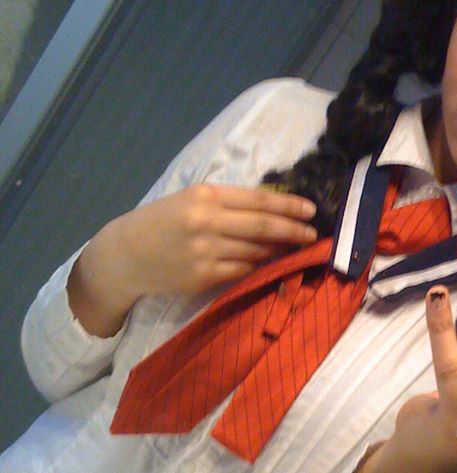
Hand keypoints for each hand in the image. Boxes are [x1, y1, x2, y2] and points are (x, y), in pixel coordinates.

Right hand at [68, 184, 316, 334]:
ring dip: (281, 251)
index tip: (310, 210)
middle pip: (263, 226)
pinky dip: (259, 266)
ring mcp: (205, 251)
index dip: (289, 206)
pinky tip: (271, 263)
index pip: (258, 200)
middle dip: (294, 230)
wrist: (125, 254)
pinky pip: (242, 270)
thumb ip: (226, 203)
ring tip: (298, 248)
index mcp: (205, 196)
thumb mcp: (189, 200)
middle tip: (314, 234)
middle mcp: (206, 221)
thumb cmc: (161, 222)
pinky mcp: (203, 276)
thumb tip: (272, 209)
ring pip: (256, 251)